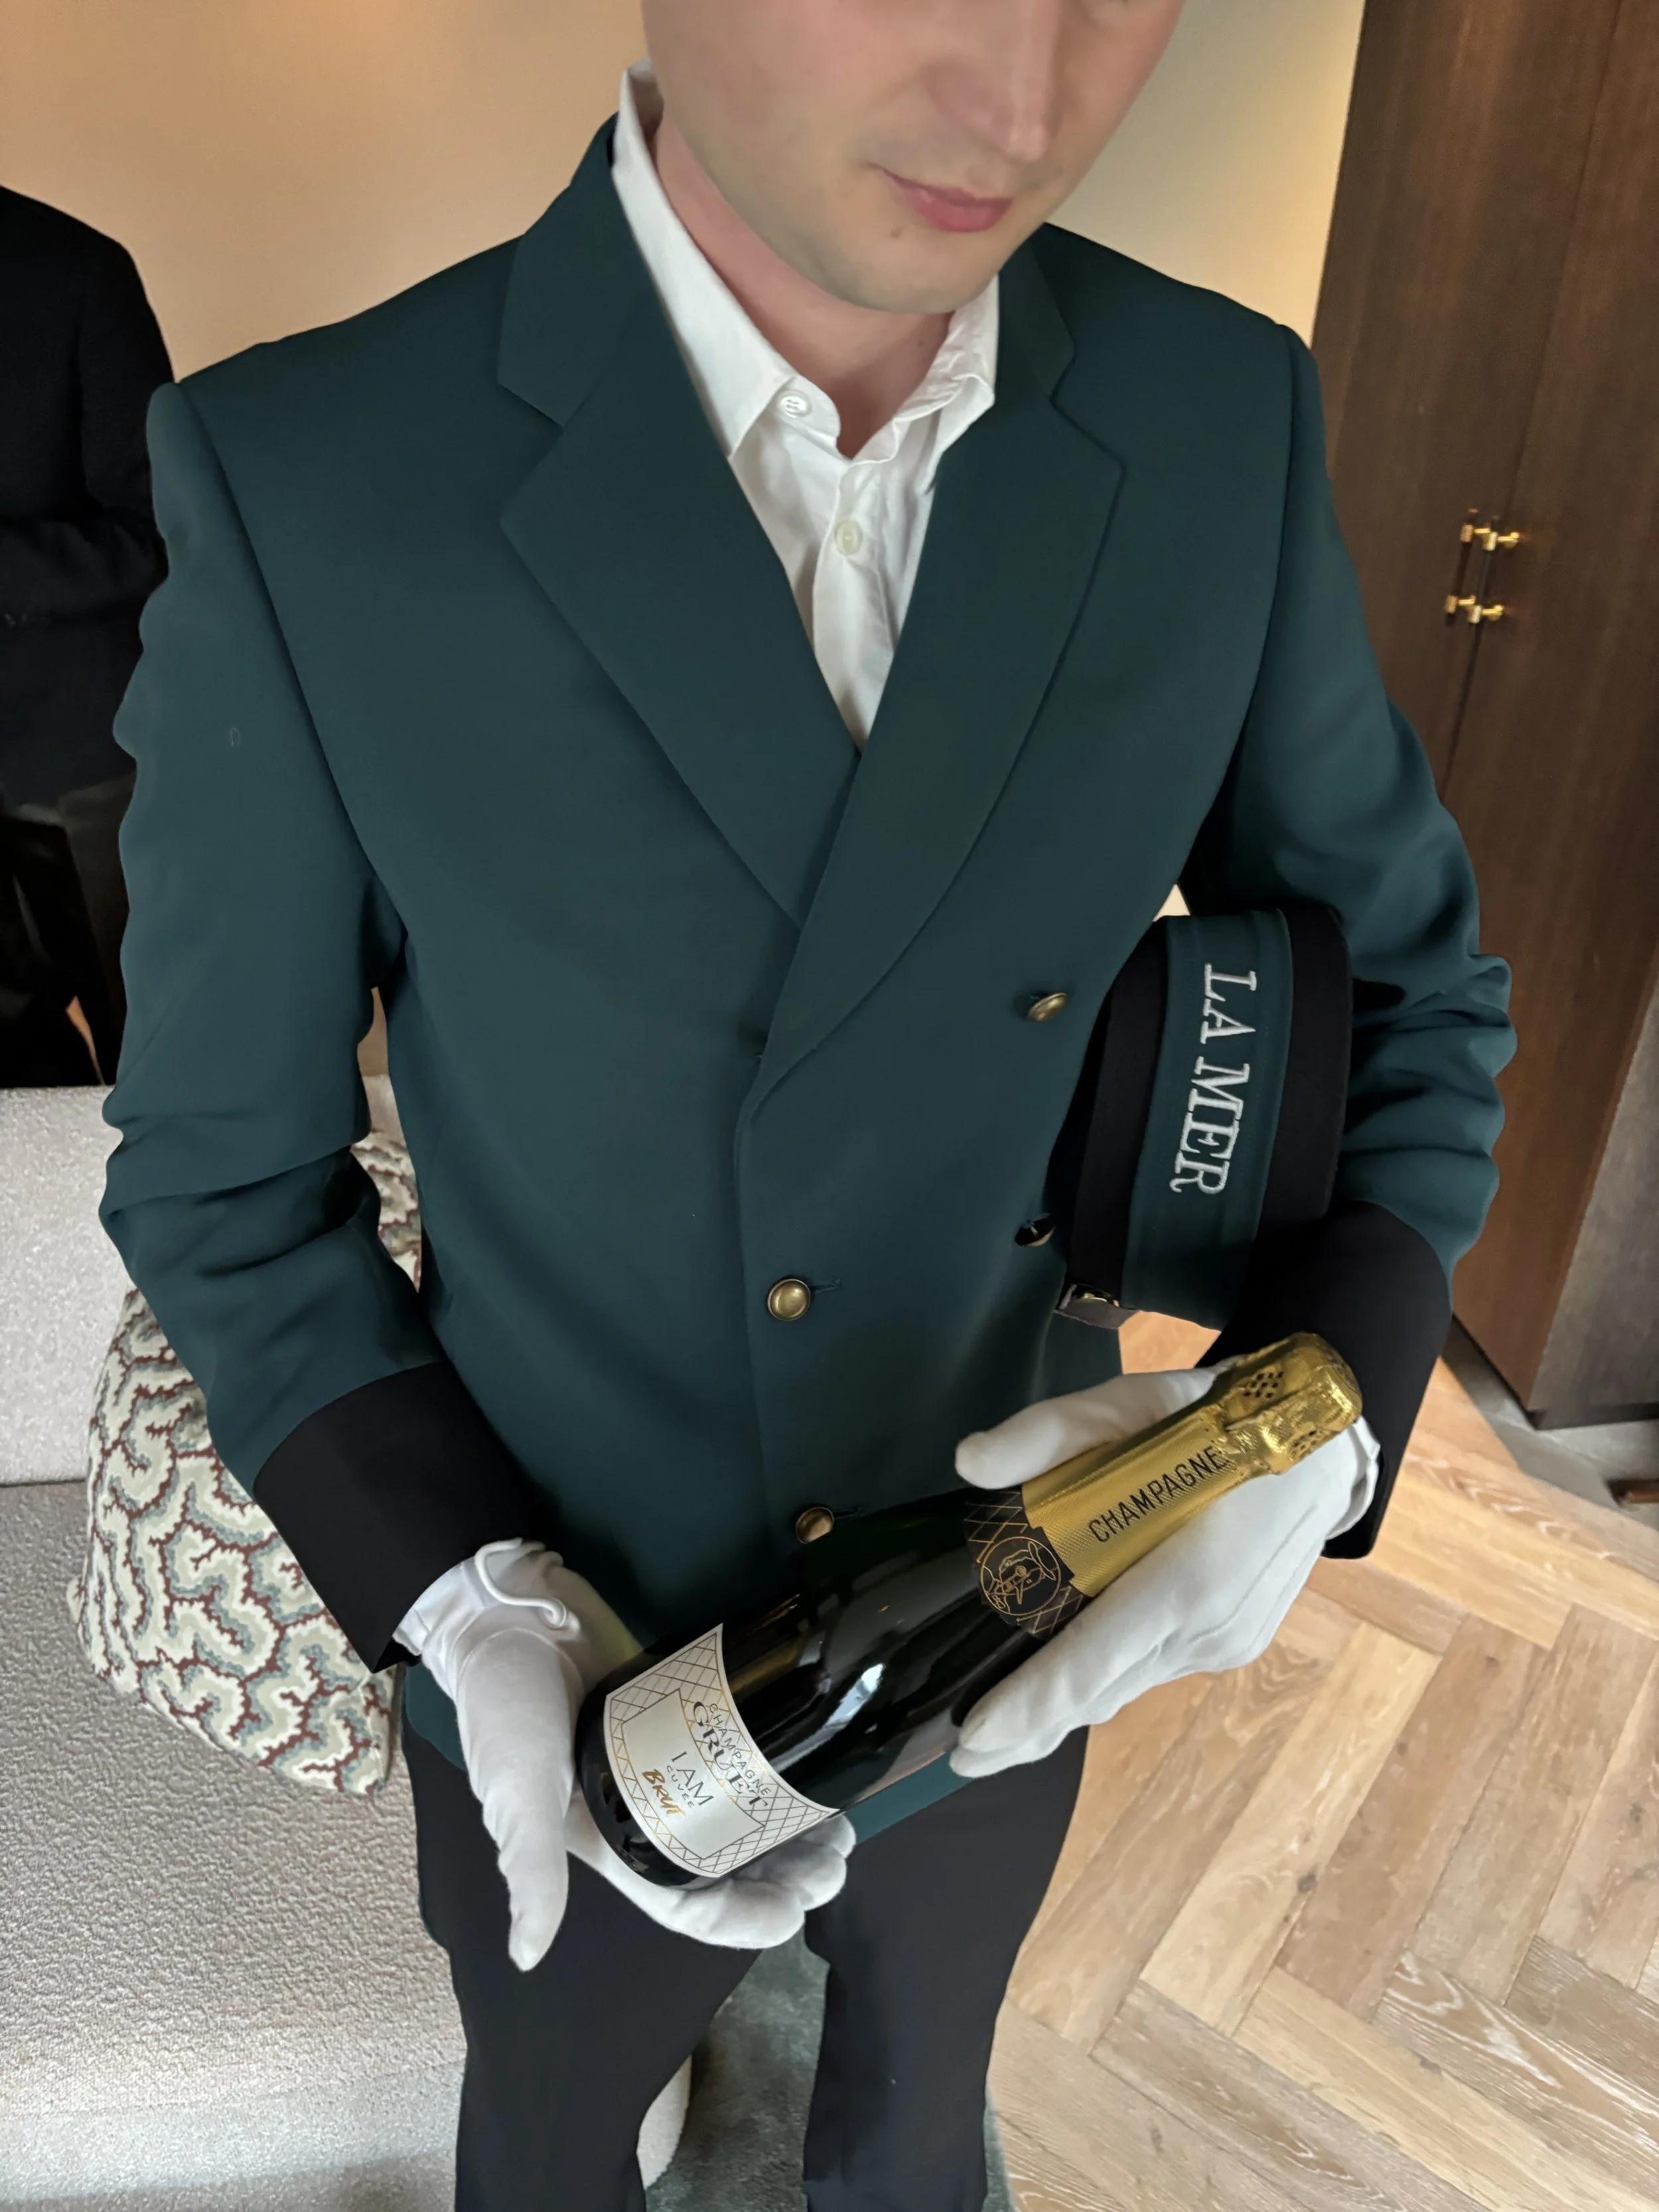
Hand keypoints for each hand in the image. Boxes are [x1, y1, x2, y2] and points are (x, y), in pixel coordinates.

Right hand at [399, 1542, 854, 1967]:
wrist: (508, 1605)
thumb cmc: (507, 1704)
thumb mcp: (519, 1789)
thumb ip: (530, 1867)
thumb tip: (527, 1955)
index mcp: (604, 1840)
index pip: (684, 1902)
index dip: (743, 1916)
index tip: (802, 1909)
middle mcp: (636, 1808)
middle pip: (726, 1857)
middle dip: (783, 1869)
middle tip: (837, 1855)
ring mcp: (658, 1756)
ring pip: (738, 1805)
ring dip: (788, 1820)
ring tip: (838, 1815)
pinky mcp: (672, 1707)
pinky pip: (732, 1747)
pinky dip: (769, 1759)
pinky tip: (805, 1749)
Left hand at [948, 1366, 1378, 1779]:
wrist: (1325, 1447)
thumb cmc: (1219, 1417)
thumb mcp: (1134, 1401)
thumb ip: (1050, 1432)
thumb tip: (970, 1461)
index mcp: (1188, 1576)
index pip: (1092, 1657)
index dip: (1031, 1703)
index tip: (974, 1738)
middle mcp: (1208, 1627)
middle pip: (1102, 1690)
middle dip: (1030, 1728)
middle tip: (963, 1757)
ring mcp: (1226, 1643)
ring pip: (1126, 1684)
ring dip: (1066, 1706)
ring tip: (1001, 1731)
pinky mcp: (1235, 1644)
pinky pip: (1152, 1667)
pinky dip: (1107, 1676)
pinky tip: (1067, 1679)